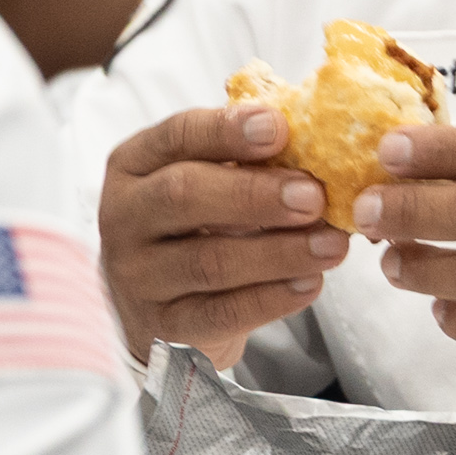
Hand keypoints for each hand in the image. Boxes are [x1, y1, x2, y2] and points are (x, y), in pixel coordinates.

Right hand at [96, 103, 349, 366]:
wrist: (157, 312)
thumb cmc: (194, 228)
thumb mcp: (205, 182)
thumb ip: (243, 158)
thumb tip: (314, 140)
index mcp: (135, 164)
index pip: (176, 135)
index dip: (226, 129)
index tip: (279, 128)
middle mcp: (124, 216)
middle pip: (184, 195)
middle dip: (254, 194)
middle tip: (313, 197)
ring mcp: (138, 276)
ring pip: (209, 261)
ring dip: (279, 252)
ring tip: (331, 245)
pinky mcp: (164, 326)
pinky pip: (222, 312)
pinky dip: (272, 298)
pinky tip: (311, 283)